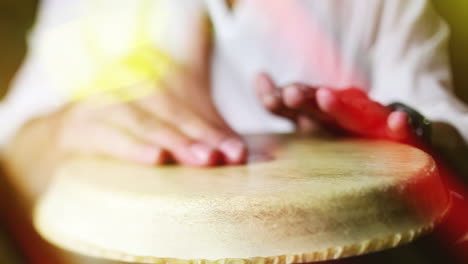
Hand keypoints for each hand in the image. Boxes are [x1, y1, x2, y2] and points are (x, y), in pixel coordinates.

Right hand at [53, 69, 246, 166]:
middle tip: (223, 155)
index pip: (191, 102)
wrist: (73, 129)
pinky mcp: (81, 126)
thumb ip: (199, 130)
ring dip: (174, 141)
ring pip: (145, 122)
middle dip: (199, 135)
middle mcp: (129, 84)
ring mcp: (104, 102)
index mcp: (153, 77)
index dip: (214, 127)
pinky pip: (110, 137)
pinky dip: (134, 149)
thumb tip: (236, 152)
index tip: (237, 151)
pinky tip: (156, 159)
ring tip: (202, 158)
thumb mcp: (167, 122)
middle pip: (171, 110)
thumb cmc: (131, 126)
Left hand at [255, 73, 410, 140]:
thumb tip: (258, 77)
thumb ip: (283, 106)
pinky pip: (401, 130)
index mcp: (319, 114)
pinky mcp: (396, 135)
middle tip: (289, 94)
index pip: (296, 102)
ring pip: (354, 112)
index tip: (265, 95)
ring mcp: (368, 122)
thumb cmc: (342, 133)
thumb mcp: (308, 124)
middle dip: (305, 97)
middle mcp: (342, 113)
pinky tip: (396, 121)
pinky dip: (398, 124)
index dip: (279, 99)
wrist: (391, 141)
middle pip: (320, 104)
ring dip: (339, 105)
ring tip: (325, 97)